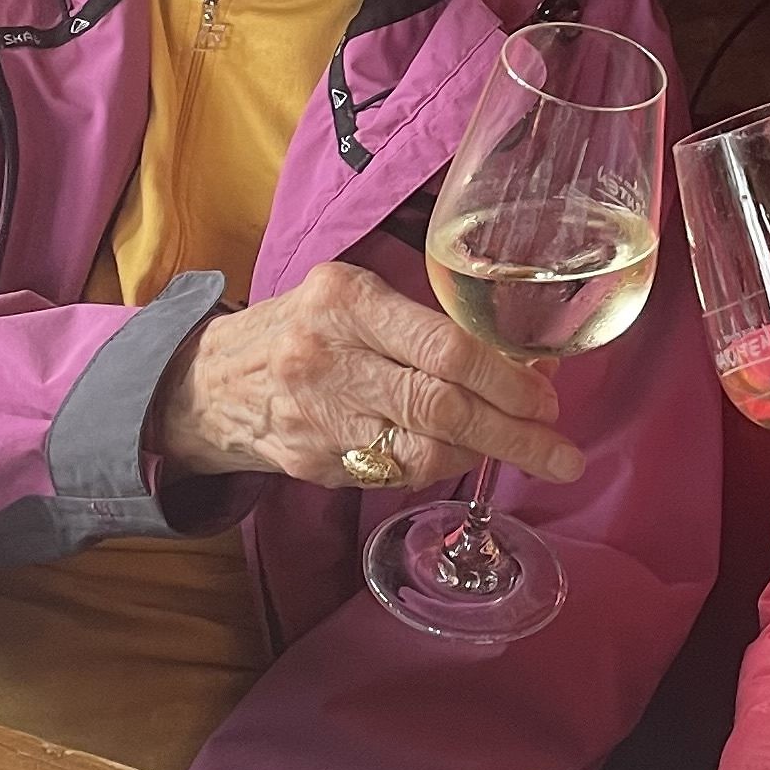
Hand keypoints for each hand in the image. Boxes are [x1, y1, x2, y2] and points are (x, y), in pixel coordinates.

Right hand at [149, 262, 584, 493]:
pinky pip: (395, 472)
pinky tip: (463, 455)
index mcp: (346, 301)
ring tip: (526, 451)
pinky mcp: (314, 463)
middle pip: (441, 406)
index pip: (443, 346)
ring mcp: (319, 416)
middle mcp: (329, 356)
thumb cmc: (300, 330)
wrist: (207, 383)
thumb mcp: (348, 296)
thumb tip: (517, 360)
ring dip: (484, 454)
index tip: (547, 397)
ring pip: (422, 448)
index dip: (505, 379)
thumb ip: (419, 321)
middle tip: (561, 451)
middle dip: (514, 434)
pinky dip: (438, 467)